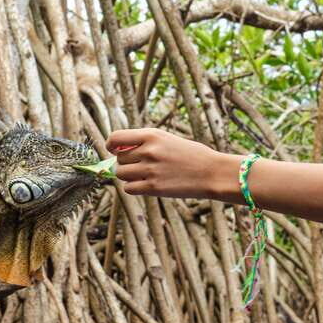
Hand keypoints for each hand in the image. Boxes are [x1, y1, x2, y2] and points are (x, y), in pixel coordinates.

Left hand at [106, 128, 236, 197]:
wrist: (211, 172)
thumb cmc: (190, 155)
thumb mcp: (167, 139)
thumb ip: (144, 143)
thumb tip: (118, 152)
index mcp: (151, 134)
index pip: (116, 138)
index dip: (111, 145)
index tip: (113, 149)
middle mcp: (148, 150)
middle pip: (119, 158)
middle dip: (126, 162)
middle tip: (141, 165)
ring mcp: (150, 169)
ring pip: (121, 173)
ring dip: (129, 175)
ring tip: (145, 174)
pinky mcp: (153, 187)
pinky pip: (128, 188)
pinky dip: (133, 187)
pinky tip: (146, 184)